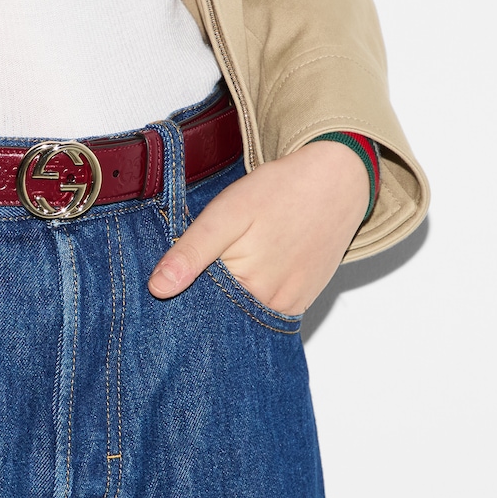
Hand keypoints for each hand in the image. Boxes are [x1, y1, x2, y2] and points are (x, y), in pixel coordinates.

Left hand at [148, 140, 370, 313]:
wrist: (338, 181)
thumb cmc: (281, 192)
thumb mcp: (227, 213)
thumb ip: (191, 252)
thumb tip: (158, 288)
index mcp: (246, 286)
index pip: (194, 308)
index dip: (177, 292)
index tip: (165, 280)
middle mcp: (269, 306)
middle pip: (219, 315)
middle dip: (200, 298)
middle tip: (202, 262)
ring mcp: (287, 307)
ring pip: (241, 315)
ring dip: (225, 299)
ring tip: (227, 264)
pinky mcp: (299, 303)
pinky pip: (263, 312)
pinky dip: (248, 299)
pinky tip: (247, 273)